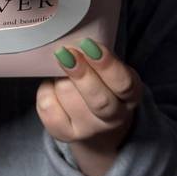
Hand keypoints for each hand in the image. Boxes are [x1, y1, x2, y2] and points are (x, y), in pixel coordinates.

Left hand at [36, 38, 142, 175]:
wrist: (96, 124)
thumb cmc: (103, 85)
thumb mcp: (112, 70)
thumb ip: (100, 57)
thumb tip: (77, 41)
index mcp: (130, 97)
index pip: (123, 84)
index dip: (106, 64)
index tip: (89, 45)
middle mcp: (114, 118)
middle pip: (99, 100)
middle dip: (81, 74)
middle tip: (66, 53)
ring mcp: (88, 130)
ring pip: (69, 99)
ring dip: (60, 79)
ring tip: (60, 68)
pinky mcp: (64, 134)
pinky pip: (48, 109)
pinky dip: (46, 91)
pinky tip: (52, 86)